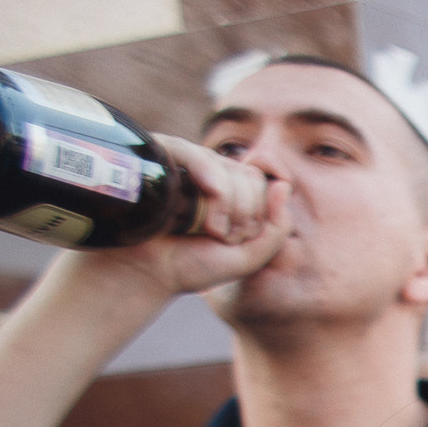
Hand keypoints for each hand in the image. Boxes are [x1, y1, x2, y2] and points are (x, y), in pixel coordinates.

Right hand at [59, 134, 288, 300]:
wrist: (143, 272)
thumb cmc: (191, 266)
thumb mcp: (249, 255)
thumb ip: (277, 226)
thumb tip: (284, 184)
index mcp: (229, 193)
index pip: (262, 183)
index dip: (259, 212)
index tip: (236, 239)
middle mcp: (207, 175)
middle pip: (250, 175)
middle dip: (245, 213)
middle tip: (219, 237)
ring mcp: (183, 165)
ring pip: (228, 167)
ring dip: (228, 205)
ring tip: (208, 230)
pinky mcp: (159, 159)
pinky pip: (197, 155)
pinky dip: (212, 179)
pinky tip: (209, 196)